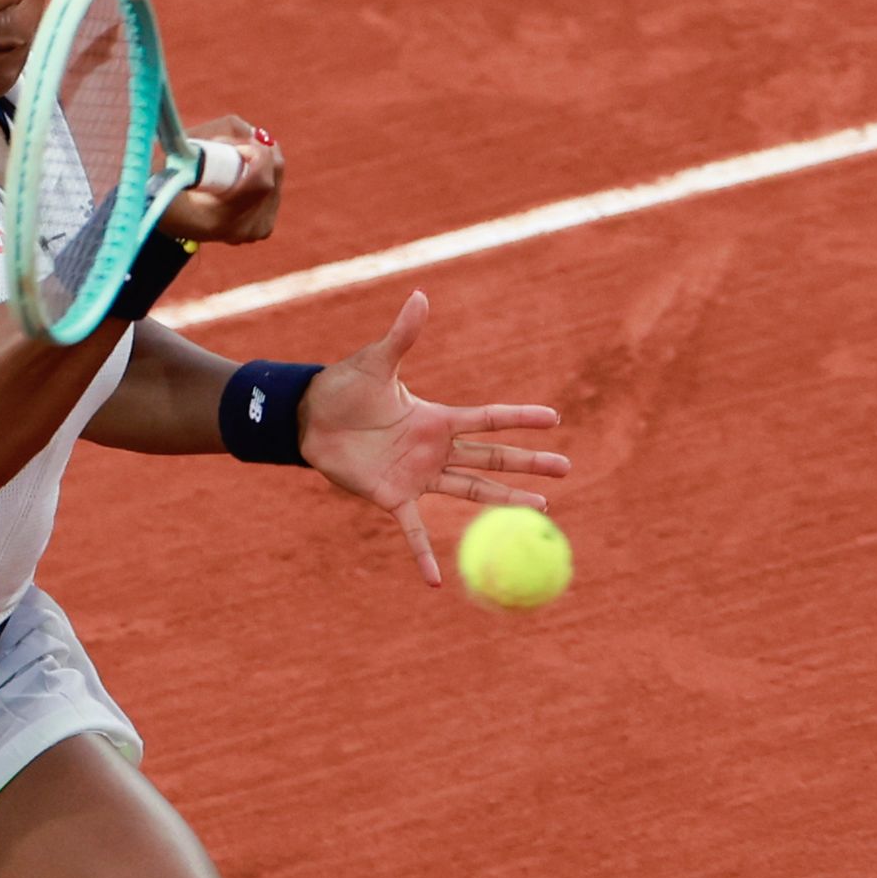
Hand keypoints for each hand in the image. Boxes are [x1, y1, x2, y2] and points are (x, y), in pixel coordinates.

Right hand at [160, 115, 283, 245]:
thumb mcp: (184, 147)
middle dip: (258, 151)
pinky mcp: (262, 229)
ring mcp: (253, 232)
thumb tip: (256, 133)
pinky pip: (274, 189)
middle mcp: (239, 231)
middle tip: (234, 145)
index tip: (237, 143)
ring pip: (276, 179)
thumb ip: (224, 131)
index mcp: (218, 219)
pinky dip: (261, 173)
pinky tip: (240, 174)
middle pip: (272, 177)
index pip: (260, 182)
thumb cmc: (167, 177)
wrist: (162, 214)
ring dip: (259, 160)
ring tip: (231, 161)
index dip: (255, 153)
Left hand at [297, 291, 568, 584]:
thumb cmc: (344, 387)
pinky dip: (423, 556)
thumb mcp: (376, 362)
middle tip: (566, 469)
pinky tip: (437, 581)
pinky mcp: (393, 497)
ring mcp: (418, 476)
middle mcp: (435, 449)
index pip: (488, 418)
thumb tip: (420, 296)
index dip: (519, 418)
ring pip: (472, 491)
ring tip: (542, 509)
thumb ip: (403, 335)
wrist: (310, 418)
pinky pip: (414, 531)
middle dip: (529, 463)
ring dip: (505, 500)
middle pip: (493, 458)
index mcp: (436, 417)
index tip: (554, 419)